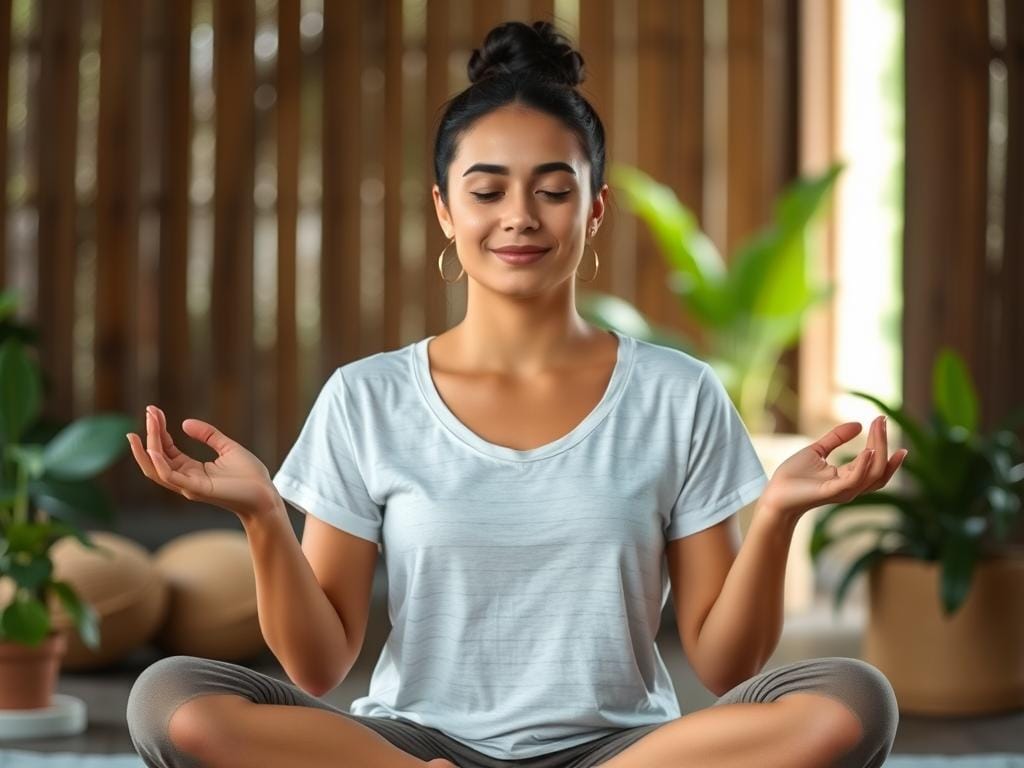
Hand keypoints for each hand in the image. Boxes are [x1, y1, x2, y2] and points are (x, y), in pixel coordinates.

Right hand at [126, 405, 277, 519]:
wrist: (266, 495)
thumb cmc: (250, 476)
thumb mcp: (227, 448)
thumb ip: (208, 435)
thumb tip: (185, 423)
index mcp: (192, 470)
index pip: (166, 450)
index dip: (158, 431)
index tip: (154, 411)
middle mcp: (185, 480)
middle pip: (157, 458)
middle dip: (150, 435)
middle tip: (148, 411)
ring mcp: (189, 486)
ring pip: (157, 468)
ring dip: (147, 448)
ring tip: (141, 429)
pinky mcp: (197, 489)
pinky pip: (170, 477)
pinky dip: (159, 464)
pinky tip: (153, 448)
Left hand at [759, 416, 907, 520]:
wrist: (774, 494)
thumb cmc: (792, 476)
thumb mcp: (817, 451)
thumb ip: (836, 438)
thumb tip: (859, 424)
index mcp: (849, 477)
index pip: (874, 461)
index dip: (880, 441)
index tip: (882, 420)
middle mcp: (851, 487)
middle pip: (880, 468)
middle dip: (884, 443)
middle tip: (883, 421)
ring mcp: (843, 491)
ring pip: (874, 474)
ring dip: (879, 449)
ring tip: (879, 427)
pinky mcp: (831, 492)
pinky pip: (855, 480)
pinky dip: (864, 465)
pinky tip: (868, 449)